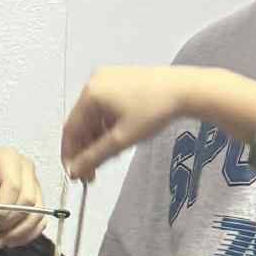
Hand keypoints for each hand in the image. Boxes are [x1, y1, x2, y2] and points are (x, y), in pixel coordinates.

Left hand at [0, 148, 45, 246]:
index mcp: (8, 157)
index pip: (14, 186)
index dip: (2, 207)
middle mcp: (26, 168)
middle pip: (28, 200)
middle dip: (8, 221)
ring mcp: (34, 185)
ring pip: (37, 214)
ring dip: (16, 232)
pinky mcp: (36, 202)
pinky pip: (39, 223)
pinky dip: (24, 236)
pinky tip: (6, 239)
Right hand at [61, 67, 255, 181]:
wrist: (185, 90)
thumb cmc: (154, 110)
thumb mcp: (120, 140)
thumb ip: (93, 157)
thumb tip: (74, 171)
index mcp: (90, 93)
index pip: (70, 130)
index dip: (70, 155)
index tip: (74, 175)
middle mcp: (94, 83)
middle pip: (81, 123)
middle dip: (86, 149)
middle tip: (93, 173)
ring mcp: (107, 80)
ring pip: (93, 118)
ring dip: (97, 140)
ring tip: (110, 156)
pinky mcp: (120, 81)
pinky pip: (104, 108)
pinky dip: (106, 126)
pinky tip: (117, 139)